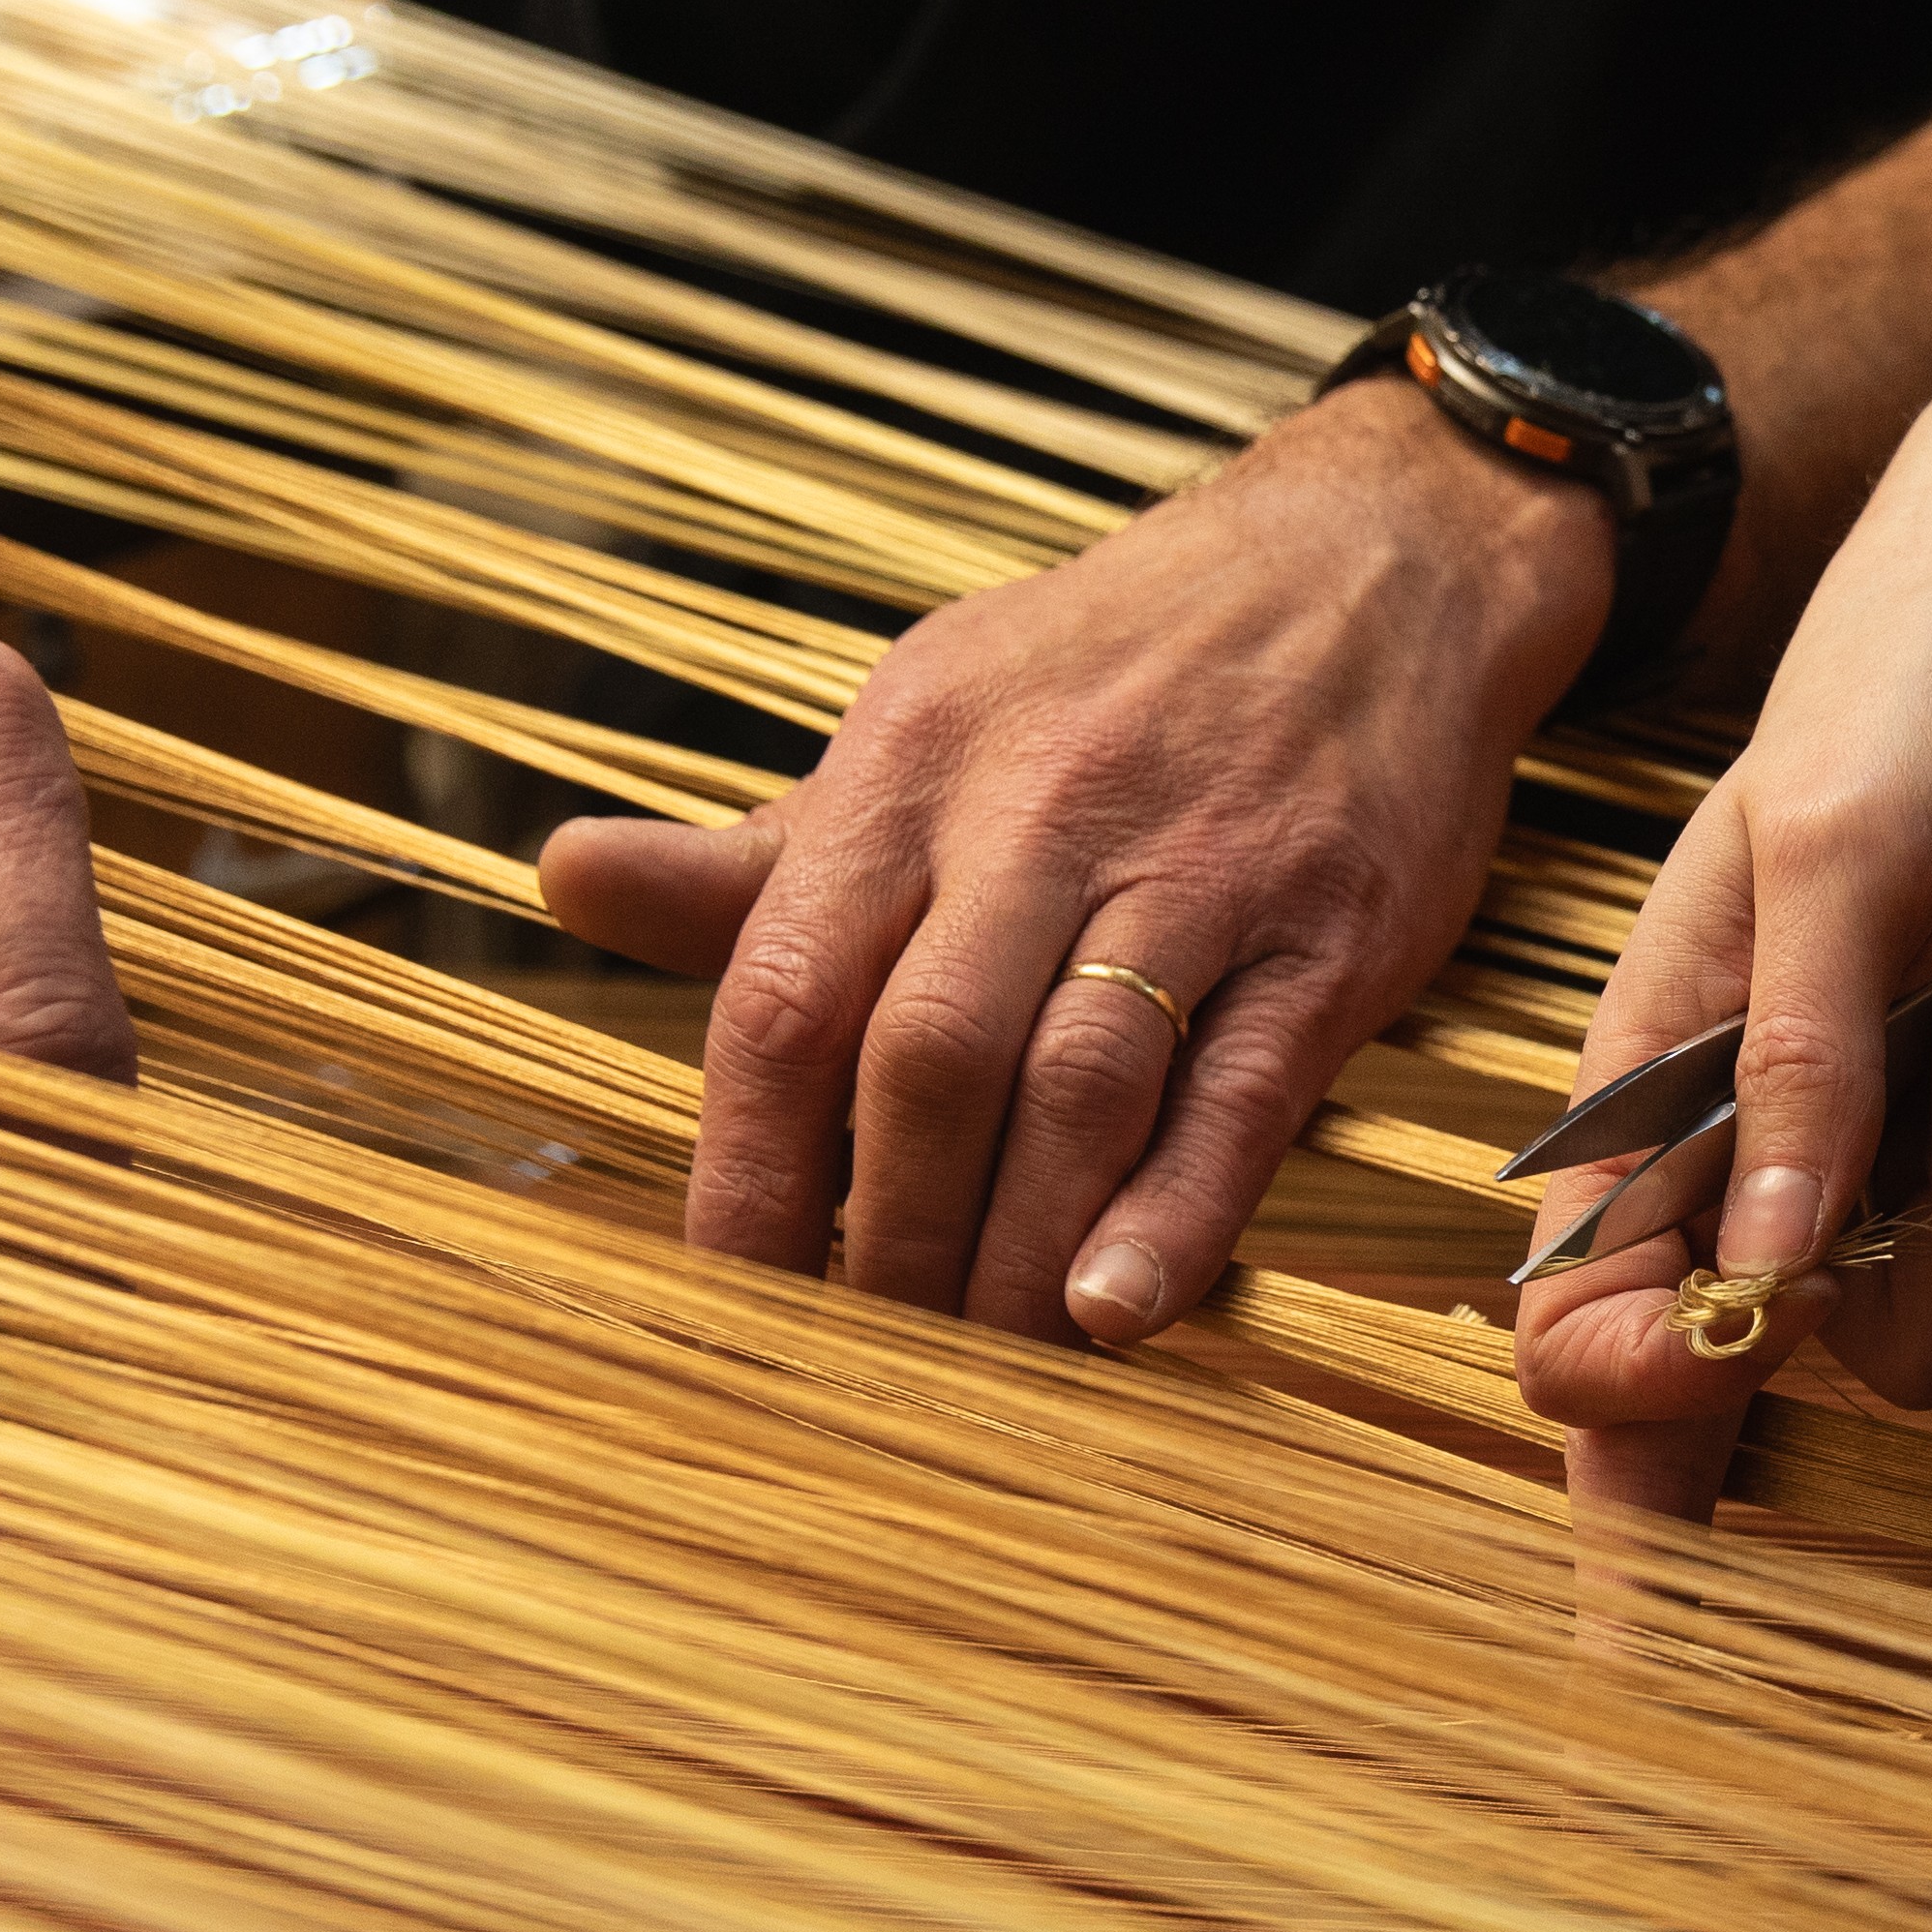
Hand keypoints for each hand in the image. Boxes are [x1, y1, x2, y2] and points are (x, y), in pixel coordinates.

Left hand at [542, 386, 1609, 1345]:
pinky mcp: (1330, 930)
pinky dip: (1173, 1216)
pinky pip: (1237, 1095)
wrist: (1368, 564)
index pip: (787, 997)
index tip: (730, 1300)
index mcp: (911, 765)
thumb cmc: (1110, 675)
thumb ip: (756, 853)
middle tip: (865, 1363)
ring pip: (1076, 1088)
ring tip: (979, 1367)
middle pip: (924, 1063)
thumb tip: (563, 881)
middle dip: (883, 1242)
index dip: (747, 1174)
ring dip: (1014, 1253)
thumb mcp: (921, 724)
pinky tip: (1114, 1310)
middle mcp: (1043, 811)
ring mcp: (1198, 871)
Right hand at [1511, 562, 1931, 1518]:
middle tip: (1887, 1245)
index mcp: (1639, 1107)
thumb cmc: (1894, 712)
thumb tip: (1766, 1277)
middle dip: (1842, 1337)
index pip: (1574, 1330)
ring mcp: (1860, 1161)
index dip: (1632, 1390)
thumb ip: (1799, 1071)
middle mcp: (1738, 1162)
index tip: (1745, 1332)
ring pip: (1921, 1328)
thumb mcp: (1834, 862)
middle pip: (1742, 1384)